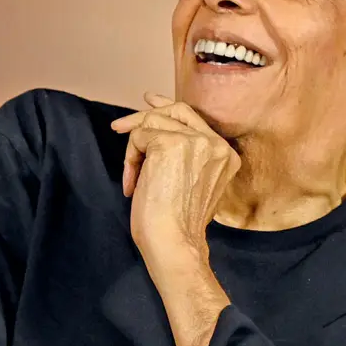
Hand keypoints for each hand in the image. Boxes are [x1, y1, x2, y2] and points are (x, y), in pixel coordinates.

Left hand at [110, 93, 240, 253]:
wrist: (173, 243)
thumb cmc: (176, 223)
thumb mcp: (192, 183)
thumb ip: (186, 155)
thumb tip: (154, 126)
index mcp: (226, 154)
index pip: (195, 119)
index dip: (168, 109)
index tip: (149, 102)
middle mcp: (216, 144)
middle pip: (176, 112)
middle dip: (144, 117)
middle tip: (119, 127)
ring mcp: (195, 141)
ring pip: (152, 124)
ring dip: (135, 153)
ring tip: (133, 180)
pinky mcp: (171, 144)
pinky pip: (138, 137)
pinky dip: (130, 161)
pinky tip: (133, 185)